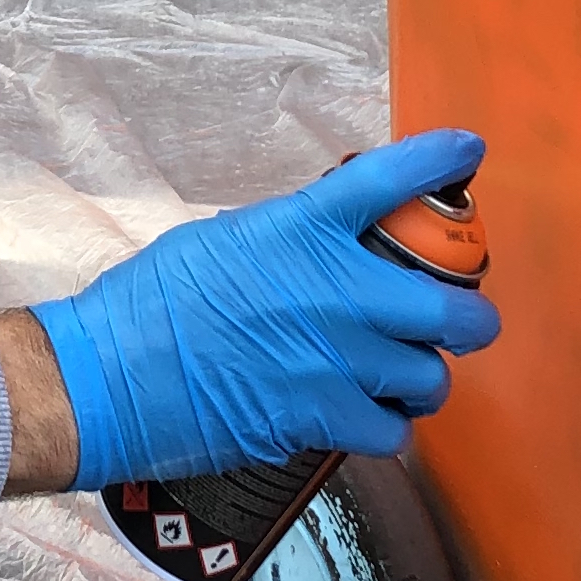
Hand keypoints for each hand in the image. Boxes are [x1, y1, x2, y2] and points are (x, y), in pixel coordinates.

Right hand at [29, 133, 495, 486]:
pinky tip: (368, 419)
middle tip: (462, 323)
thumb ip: (285, 239)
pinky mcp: (322, 418)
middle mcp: (334, 291)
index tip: (466, 150)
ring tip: (402, 379)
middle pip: (452, 307)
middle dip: (470, 319)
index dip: (438, 160)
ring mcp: (335, 359)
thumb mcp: (221, 241)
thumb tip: (318, 246)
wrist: (110, 376)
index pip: (389, 178)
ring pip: (430, 378)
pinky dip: (386, 428)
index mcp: (301, 229)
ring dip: (421, 379)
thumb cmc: (149, 306)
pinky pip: (393, 431)